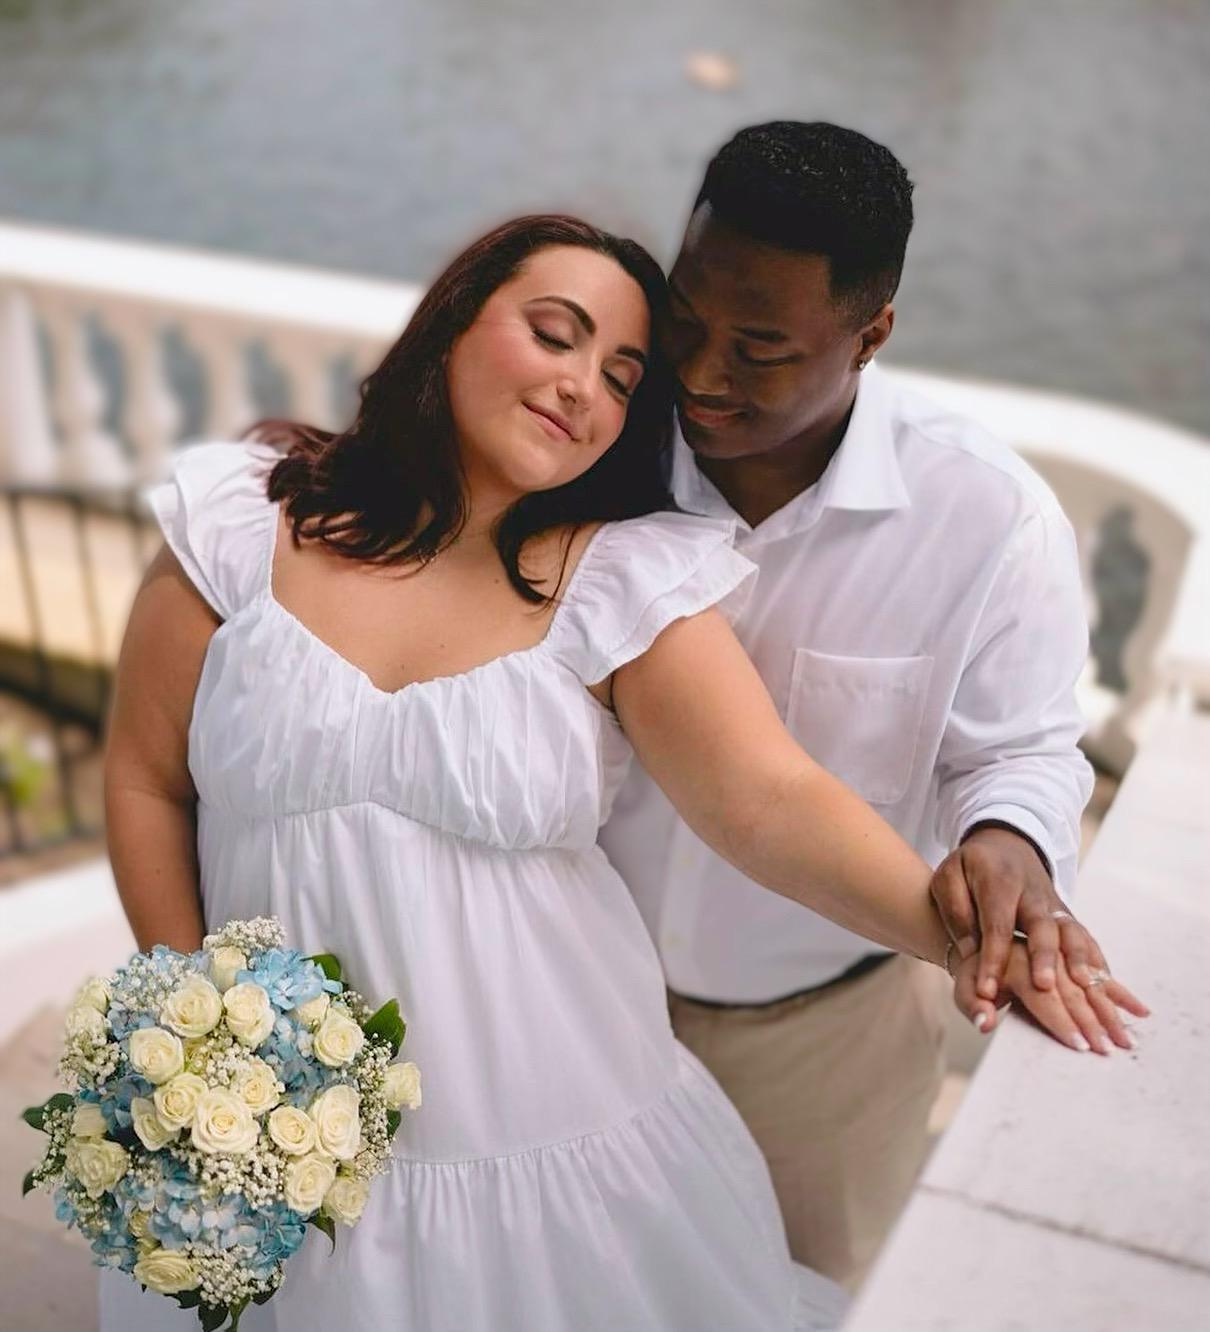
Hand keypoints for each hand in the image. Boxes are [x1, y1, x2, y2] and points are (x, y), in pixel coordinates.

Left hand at [930, 824, 1106, 1001]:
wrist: (1006, 845)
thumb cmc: (971, 867)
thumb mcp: (949, 877)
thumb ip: (955, 911)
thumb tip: (969, 951)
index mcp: (1000, 882)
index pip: (997, 924)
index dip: (992, 958)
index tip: (985, 990)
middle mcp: (1034, 894)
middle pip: (1043, 926)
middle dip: (1045, 957)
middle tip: (1044, 986)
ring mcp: (1055, 906)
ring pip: (1072, 932)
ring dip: (1081, 961)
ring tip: (1086, 988)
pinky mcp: (1068, 918)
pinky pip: (1086, 940)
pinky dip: (1098, 964)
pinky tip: (1109, 991)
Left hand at [950, 940, 1148, 1052]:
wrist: (985, 933)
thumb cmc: (977, 971)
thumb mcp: (966, 986)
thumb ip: (972, 1005)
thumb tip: (984, 1024)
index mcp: (1015, 960)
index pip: (1042, 995)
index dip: (1061, 1020)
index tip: (1080, 1044)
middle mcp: (1043, 950)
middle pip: (1072, 989)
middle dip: (1092, 1021)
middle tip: (1109, 1048)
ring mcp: (1061, 948)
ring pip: (1091, 978)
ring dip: (1111, 1009)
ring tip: (1127, 1037)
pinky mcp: (1074, 950)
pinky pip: (1100, 969)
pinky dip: (1119, 990)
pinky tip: (1140, 1010)